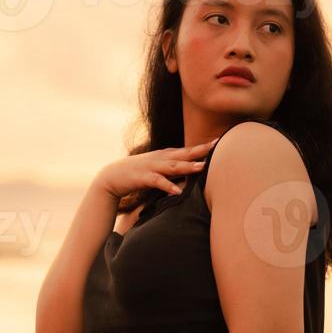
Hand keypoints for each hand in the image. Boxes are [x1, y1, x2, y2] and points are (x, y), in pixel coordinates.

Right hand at [95, 138, 218, 201]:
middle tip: (216, 145)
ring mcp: (151, 167)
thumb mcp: (158, 169)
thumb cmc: (138, 174)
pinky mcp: (142, 178)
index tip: (219, 141)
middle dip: (199, 150)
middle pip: (183, 154)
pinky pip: (157, 182)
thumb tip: (191, 174)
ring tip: (201, 167)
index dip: (202, 146)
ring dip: (187, 166)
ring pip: (172, 166)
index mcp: (165, 156)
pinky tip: (178, 191)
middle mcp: (160, 159)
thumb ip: (174, 170)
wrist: (112, 177)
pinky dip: (168, 186)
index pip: (187, 150)